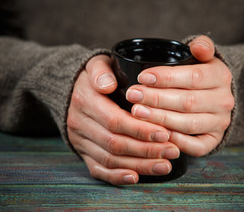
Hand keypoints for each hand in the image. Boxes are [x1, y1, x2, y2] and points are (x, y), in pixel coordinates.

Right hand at [67, 55, 179, 184]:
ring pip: (110, 159)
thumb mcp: (96, 64)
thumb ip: (101, 71)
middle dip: (146, 150)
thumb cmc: (93, 77)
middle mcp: (80, 124)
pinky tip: (136, 177)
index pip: (115, 120)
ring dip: (139, 165)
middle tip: (172, 151)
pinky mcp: (83, 152)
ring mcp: (81, 141)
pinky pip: (98, 169)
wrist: (71, 91)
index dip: (141, 130)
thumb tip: (108, 84)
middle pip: (115, 143)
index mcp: (85, 101)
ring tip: (165, 165)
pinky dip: (117, 177)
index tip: (165, 133)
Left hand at [126, 36, 233, 156]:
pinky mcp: (214, 140)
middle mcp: (223, 101)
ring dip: (161, 119)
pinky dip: (177, 142)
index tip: (142, 77)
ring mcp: (220, 123)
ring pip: (189, 124)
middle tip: (132, 96)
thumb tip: (198, 46)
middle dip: (156, 99)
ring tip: (137, 113)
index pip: (193, 77)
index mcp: (220, 76)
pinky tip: (157, 134)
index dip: (166, 78)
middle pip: (188, 102)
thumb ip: (202, 46)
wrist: (215, 97)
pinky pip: (197, 146)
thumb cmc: (199, 74)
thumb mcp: (203, 56)